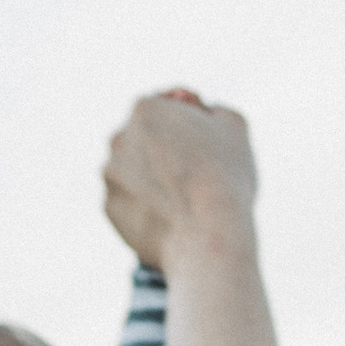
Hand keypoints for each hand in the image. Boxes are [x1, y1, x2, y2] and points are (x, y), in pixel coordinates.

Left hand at [102, 89, 255, 271]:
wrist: (208, 239)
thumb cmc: (225, 179)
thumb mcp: (235, 127)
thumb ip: (215, 111)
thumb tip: (205, 115)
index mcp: (145, 108)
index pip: (164, 107)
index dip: (187, 124)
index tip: (202, 144)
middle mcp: (118, 137)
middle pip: (143, 138)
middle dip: (162, 149)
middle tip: (192, 174)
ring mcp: (110, 175)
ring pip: (133, 171)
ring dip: (151, 179)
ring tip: (182, 201)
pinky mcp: (109, 209)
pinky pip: (129, 202)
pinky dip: (144, 208)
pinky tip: (170, 219)